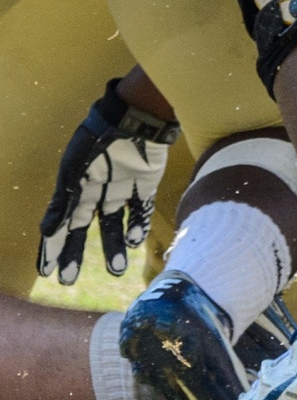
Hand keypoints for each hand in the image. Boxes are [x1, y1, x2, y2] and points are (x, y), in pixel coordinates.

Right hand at [38, 79, 179, 283]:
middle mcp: (95, 193)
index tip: (46, 272)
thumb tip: (47, 231)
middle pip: (83, 230)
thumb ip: (63, 201)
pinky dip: (138, 226)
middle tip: (69, 281)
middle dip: (76, 255)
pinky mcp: (145, 185)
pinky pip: (140, 211)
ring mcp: (121, 190)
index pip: (59, 225)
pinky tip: (134, 240)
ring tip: (117, 270)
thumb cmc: (97, 141)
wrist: (133, 118)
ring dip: (114, 247)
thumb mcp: (73, 170)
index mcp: (74, 189)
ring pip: (114, 226)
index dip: (52, 248)